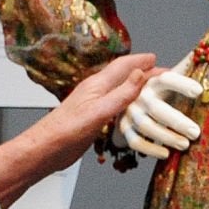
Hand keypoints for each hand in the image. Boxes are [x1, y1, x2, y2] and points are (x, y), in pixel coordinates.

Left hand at [37, 53, 156, 169]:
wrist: (46, 149)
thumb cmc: (66, 130)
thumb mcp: (99, 111)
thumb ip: (121, 93)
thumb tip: (139, 73)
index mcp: (98, 84)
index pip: (123, 66)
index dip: (140, 61)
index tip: (156, 58)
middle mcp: (97, 92)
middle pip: (124, 78)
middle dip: (144, 75)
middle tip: (163, 77)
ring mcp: (95, 106)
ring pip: (121, 93)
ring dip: (138, 91)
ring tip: (154, 93)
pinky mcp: (94, 120)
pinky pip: (116, 108)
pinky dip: (130, 107)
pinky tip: (135, 114)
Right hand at [120, 66, 203, 158]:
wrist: (130, 98)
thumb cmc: (161, 89)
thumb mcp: (172, 77)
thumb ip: (188, 67)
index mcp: (154, 79)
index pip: (168, 79)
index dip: (182, 84)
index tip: (200, 92)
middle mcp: (140, 94)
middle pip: (157, 108)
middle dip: (177, 121)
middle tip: (196, 132)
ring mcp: (130, 112)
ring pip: (147, 126)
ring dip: (166, 137)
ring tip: (185, 145)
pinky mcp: (124, 128)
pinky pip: (135, 141)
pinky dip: (150, 149)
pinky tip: (166, 154)